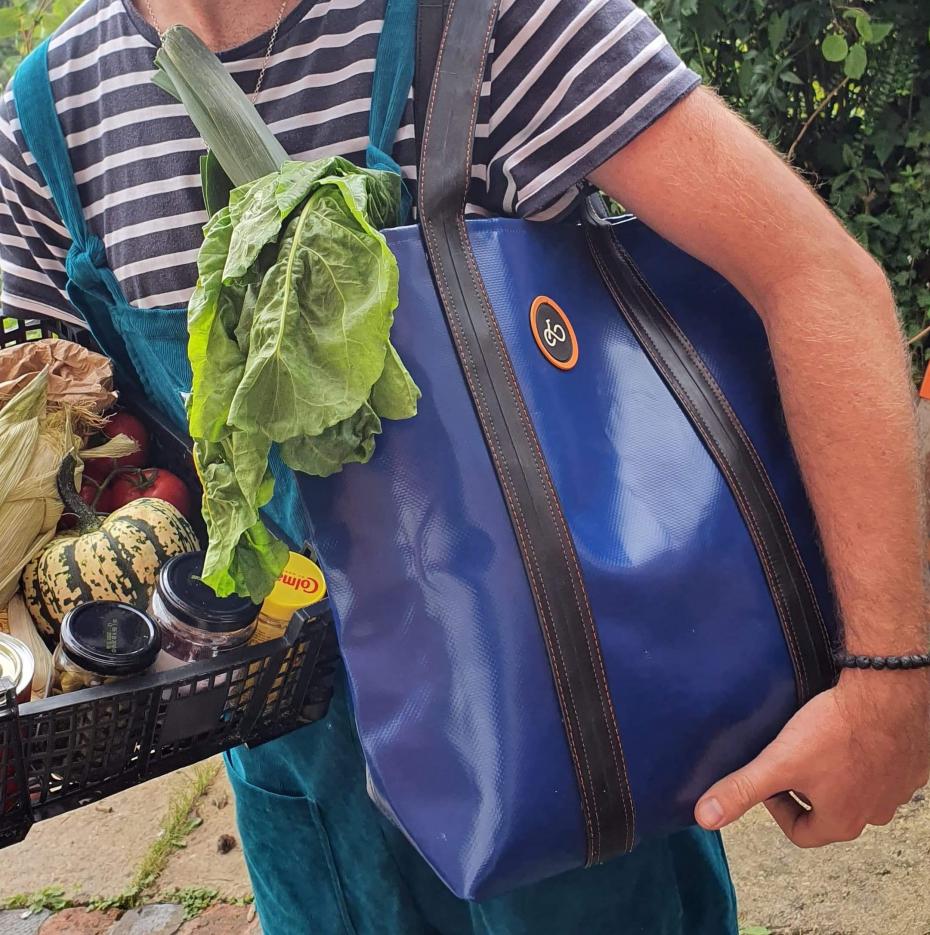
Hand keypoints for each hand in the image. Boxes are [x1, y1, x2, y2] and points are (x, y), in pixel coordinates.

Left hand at [694, 669, 929, 845]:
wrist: (887, 694)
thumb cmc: (836, 730)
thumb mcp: (778, 763)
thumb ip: (741, 789)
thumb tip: (704, 817)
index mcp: (842, 822)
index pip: (801, 834)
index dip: (777, 809)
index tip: (769, 780)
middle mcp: (874, 813)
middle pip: (829, 812)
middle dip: (804, 789)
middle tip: (791, 758)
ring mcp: (896, 789)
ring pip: (856, 790)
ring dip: (834, 772)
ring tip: (816, 741)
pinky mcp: (908, 764)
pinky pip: (879, 767)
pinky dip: (861, 754)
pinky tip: (847, 731)